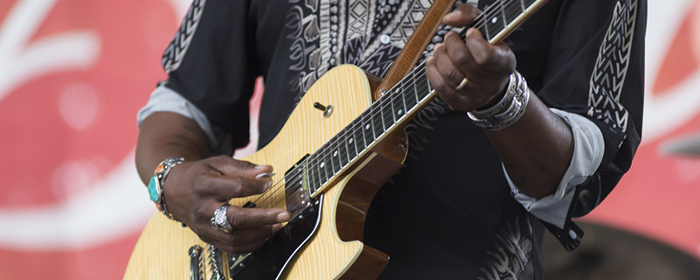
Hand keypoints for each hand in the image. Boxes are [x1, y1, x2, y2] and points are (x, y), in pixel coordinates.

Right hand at [162, 155, 289, 253]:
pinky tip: (264, 236)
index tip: (271, 182)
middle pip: (235, 219)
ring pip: (234, 238)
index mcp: (204, 186)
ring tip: (277, 225)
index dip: (256, 186)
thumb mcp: (217, 163)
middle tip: (283, 214)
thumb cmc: (198, 175)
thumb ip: (243, 167)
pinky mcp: (207, 238)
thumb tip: (267, 171)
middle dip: (263, 218)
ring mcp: (204, 227)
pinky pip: (231, 248)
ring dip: (260, 234)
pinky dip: (250, 245)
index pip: (235, 188)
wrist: (173, 191)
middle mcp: (203, 210)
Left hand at [425, 4, 515, 111]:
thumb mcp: (488, 30)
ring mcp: (476, 95)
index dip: (473, 41)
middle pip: (462, 60)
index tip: (470, 32)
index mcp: (504, 64)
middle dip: (450, 44)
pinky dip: (432, 71)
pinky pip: (441, 88)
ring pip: (449, 73)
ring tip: (439, 49)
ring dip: (439, 56)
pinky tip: (432, 62)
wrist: (493, 85)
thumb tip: (449, 19)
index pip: (485, 56)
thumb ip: (471, 15)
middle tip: (449, 38)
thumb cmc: (489, 51)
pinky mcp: (461, 103)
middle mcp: (491, 83)